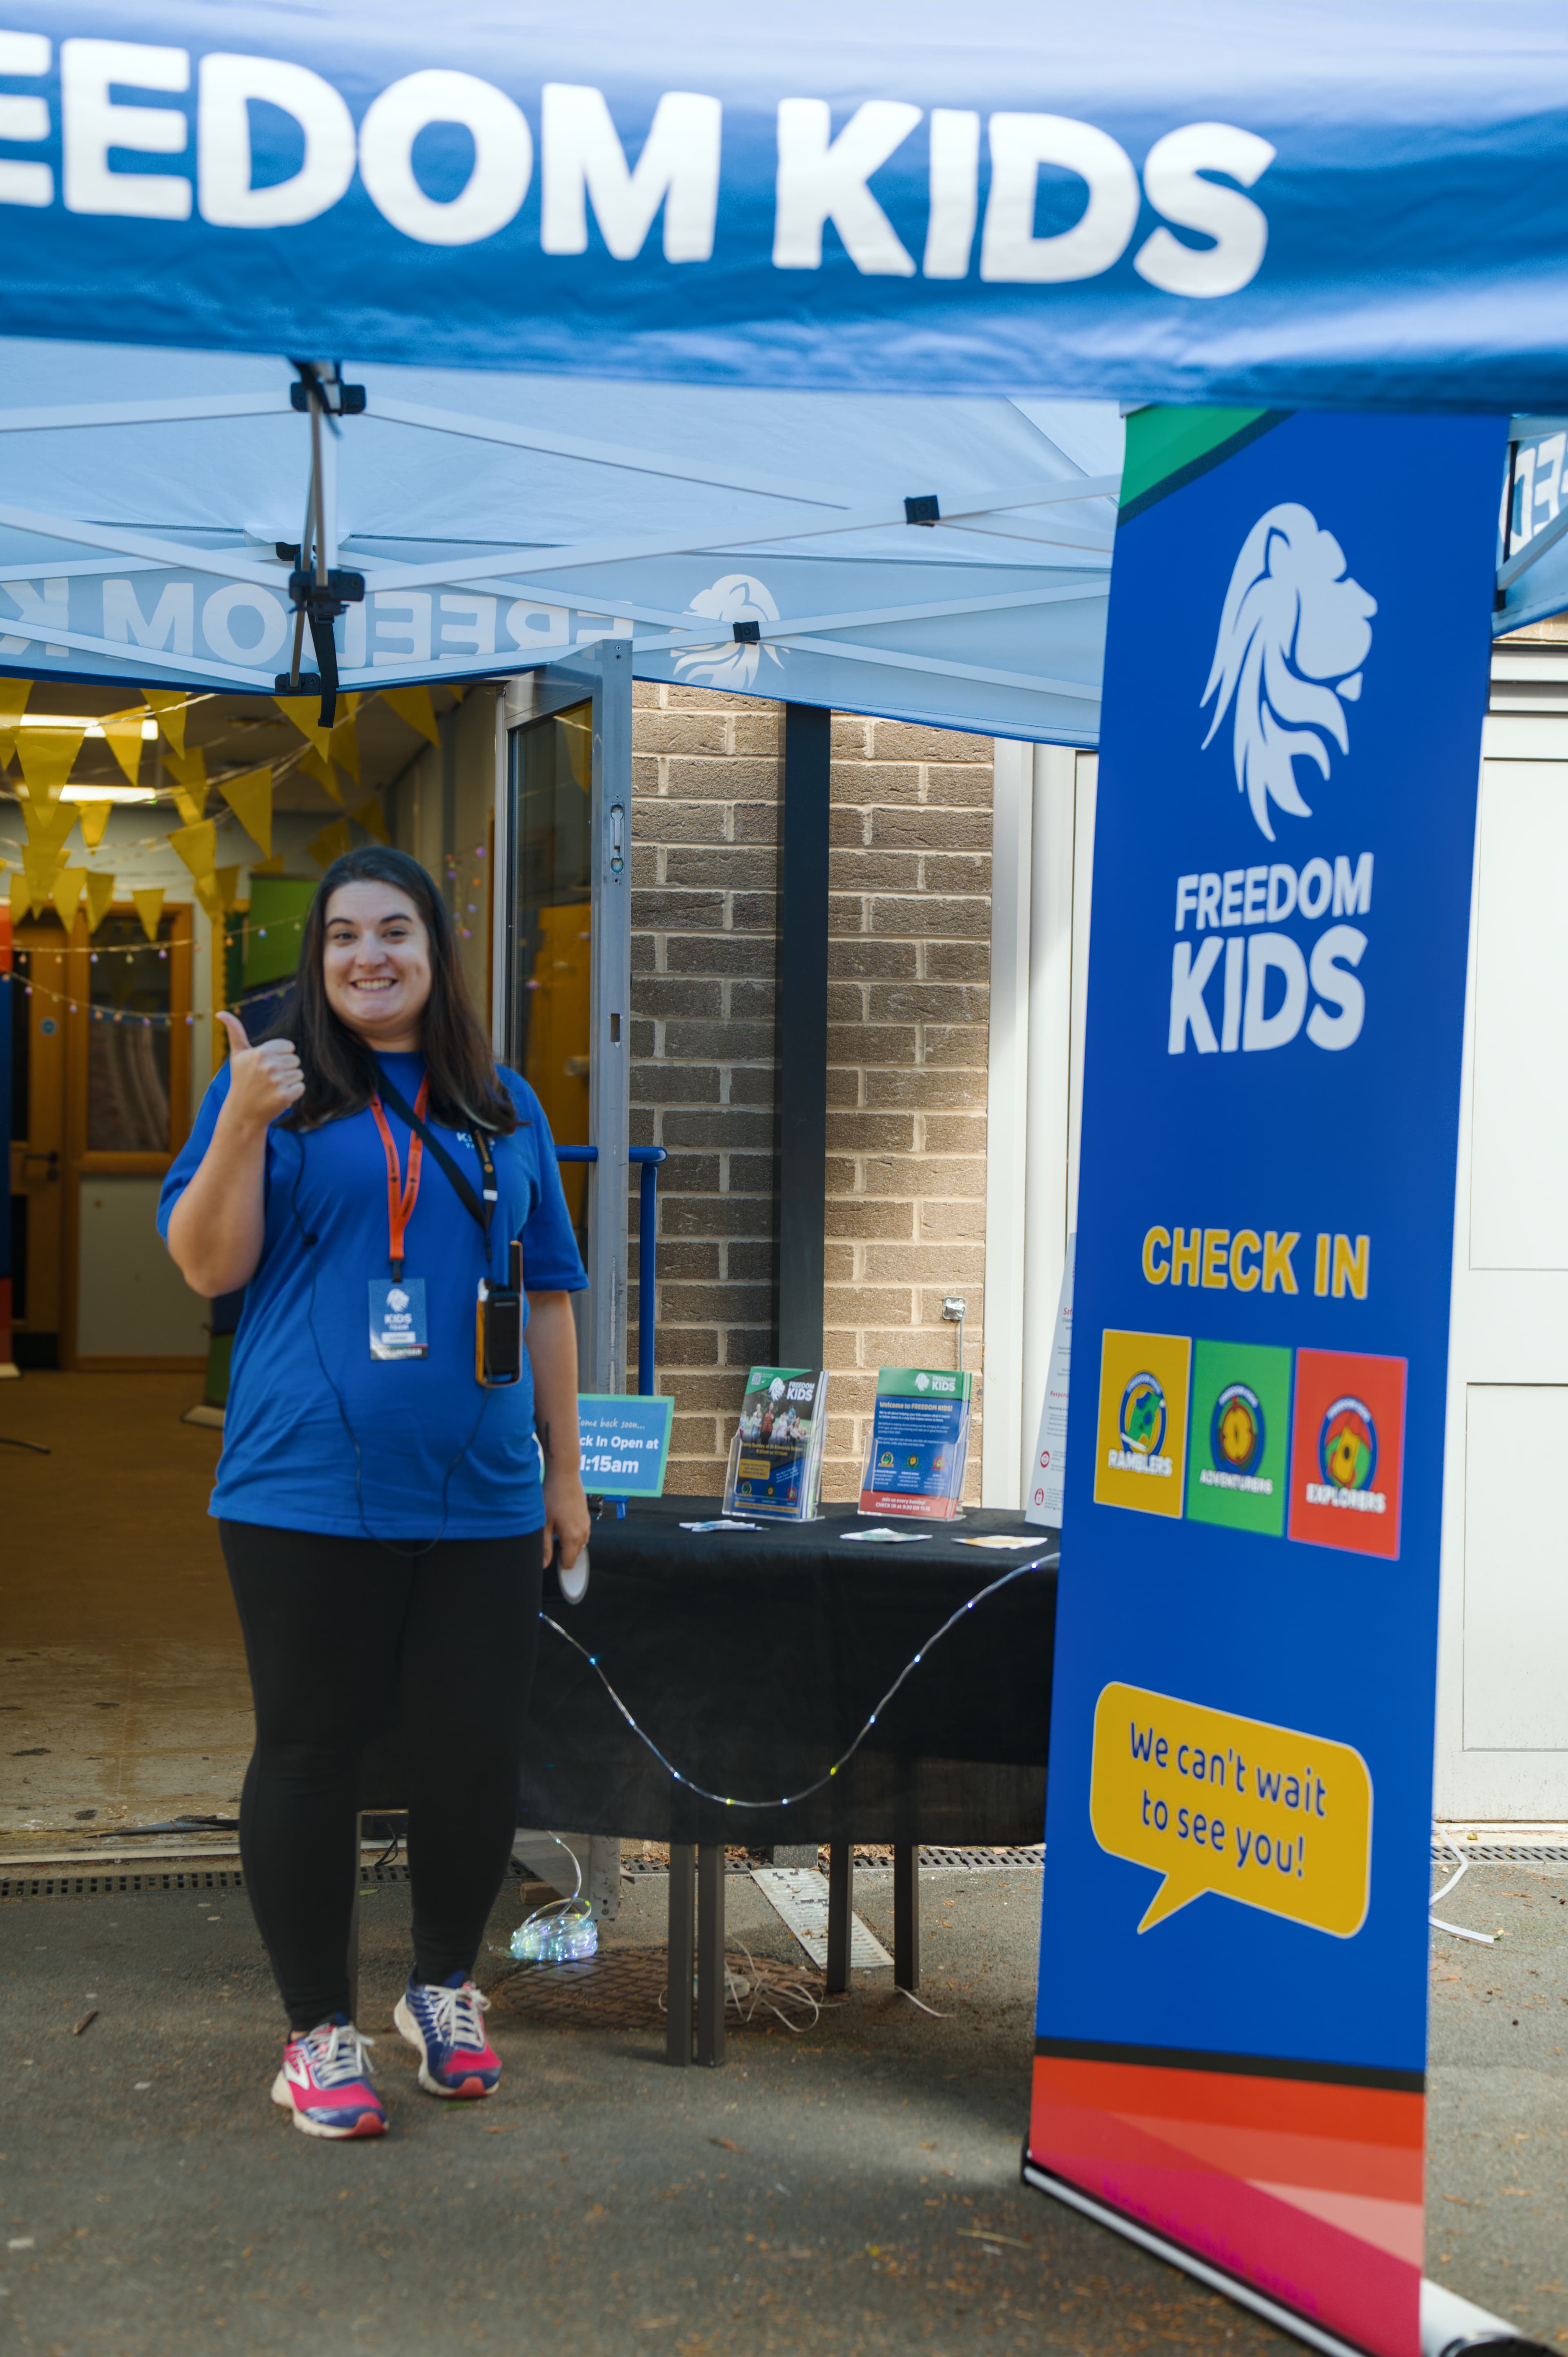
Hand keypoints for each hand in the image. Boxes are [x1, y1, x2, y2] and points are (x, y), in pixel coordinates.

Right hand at [215, 1009, 303, 1130]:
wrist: (243, 1112)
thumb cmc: (242, 1080)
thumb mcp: (237, 1055)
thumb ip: (235, 1031)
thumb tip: (221, 1012)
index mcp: (261, 1052)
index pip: (289, 1047)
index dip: (280, 1056)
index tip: (267, 1065)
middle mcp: (269, 1065)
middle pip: (295, 1060)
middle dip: (285, 1069)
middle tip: (269, 1079)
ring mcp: (277, 1081)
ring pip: (299, 1074)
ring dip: (289, 1081)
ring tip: (272, 1087)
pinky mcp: (284, 1096)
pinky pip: (301, 1087)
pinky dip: (293, 1093)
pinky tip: (278, 1096)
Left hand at [541, 1464, 590, 1570]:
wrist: (564, 1475)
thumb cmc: (552, 1496)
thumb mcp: (544, 1523)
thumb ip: (545, 1547)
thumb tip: (544, 1564)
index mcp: (573, 1537)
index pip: (569, 1563)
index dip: (558, 1564)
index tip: (550, 1557)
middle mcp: (583, 1533)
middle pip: (575, 1555)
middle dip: (563, 1553)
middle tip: (549, 1540)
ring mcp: (586, 1524)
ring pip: (579, 1544)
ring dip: (568, 1543)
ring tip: (555, 1529)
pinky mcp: (586, 1517)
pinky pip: (581, 1533)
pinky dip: (572, 1534)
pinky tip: (561, 1521)